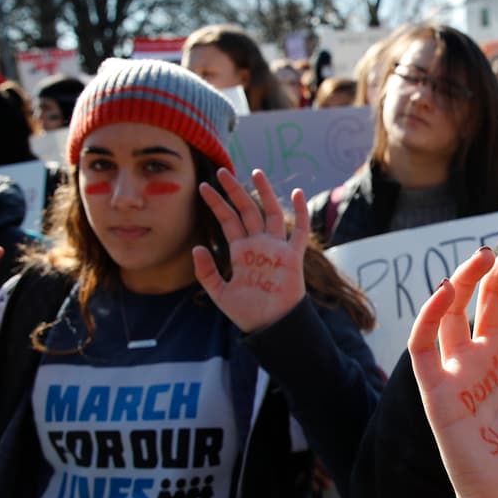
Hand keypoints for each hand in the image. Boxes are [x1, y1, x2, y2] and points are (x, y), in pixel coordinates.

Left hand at [194, 168, 307, 333]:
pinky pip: (299, 231)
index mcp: (240, 251)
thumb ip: (206, 271)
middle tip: (222, 171)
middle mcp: (258, 244)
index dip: (216, 203)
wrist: (269, 325)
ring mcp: (276, 248)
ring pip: (270, 213)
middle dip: (234, 191)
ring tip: (256, 172)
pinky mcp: (292, 256)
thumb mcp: (219, 292)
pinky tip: (297, 193)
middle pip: (246, 210)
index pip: (227, 220)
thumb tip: (197, 247)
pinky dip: (300, 212)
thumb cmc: (246, 311)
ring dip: (264, 193)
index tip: (203, 187)